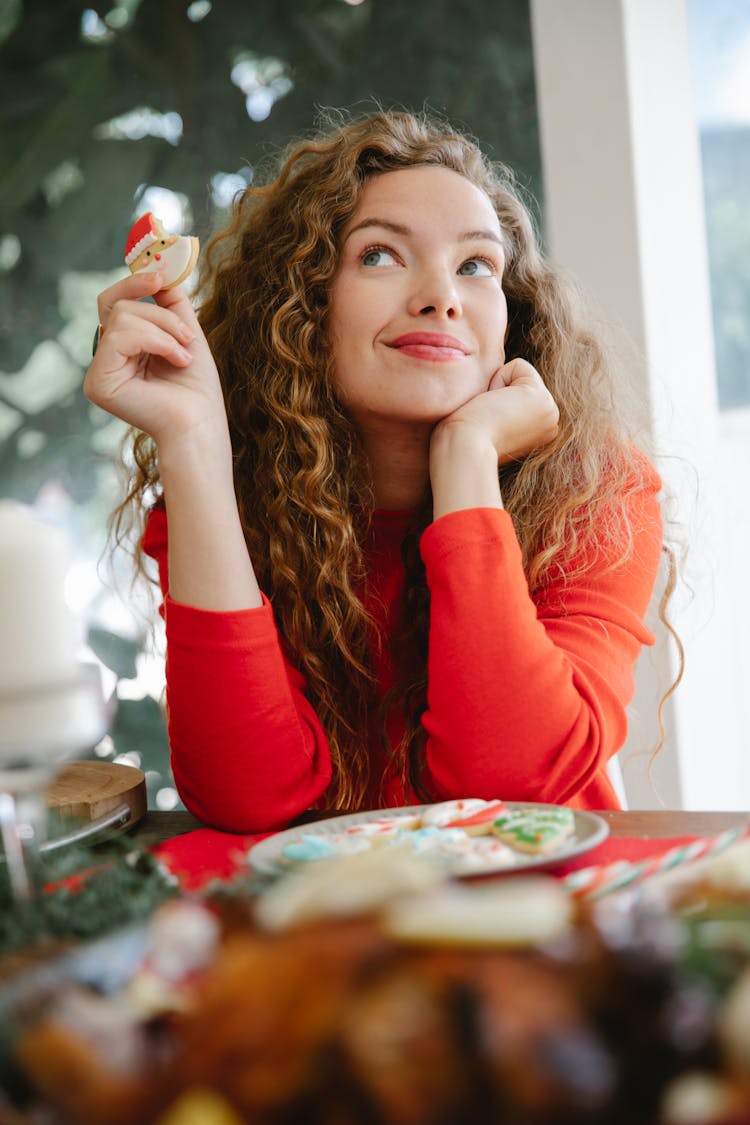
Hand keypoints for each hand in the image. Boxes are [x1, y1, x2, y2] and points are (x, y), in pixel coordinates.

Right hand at [83, 271, 227, 449]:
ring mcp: (98, 371)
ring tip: (183, 355)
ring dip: (163, 330)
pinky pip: (120, 336)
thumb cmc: (197, 387)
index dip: (133, 283)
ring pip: (122, 316)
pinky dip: (155, 341)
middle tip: (187, 334)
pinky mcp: (97, 383)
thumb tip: (159, 268)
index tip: (159, 277)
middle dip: (158, 313)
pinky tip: (175, 360)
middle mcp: (106, 360)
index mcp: (123, 349)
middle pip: (117, 304)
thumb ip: (169, 302)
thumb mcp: (185, 333)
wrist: (202, 422)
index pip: (114, 303)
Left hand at [433, 357, 558, 463]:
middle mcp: (549, 424)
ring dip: (496, 388)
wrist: (464, 450)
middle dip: (498, 391)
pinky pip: (518, 365)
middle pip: (520, 381)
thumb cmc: (461, 441)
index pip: (516, 392)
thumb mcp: (486, 425)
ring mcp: (551, 413)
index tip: (485, 423)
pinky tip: (492, 406)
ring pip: (519, 373)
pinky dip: (498, 378)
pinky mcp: (544, 400)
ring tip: (489, 415)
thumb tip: (491, 394)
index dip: (493, 398)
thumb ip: (498, 409)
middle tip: (487, 419)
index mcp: (537, 432)